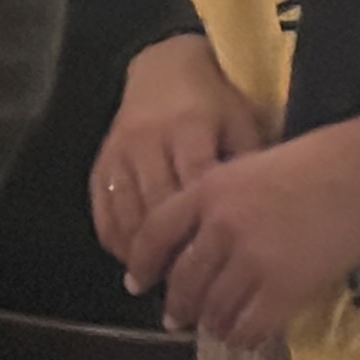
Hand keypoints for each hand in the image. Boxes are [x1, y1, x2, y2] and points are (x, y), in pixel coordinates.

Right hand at [90, 34, 264, 266]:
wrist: (164, 69)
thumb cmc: (213, 102)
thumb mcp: (241, 122)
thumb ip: (246, 165)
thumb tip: (257, 219)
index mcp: (188, 128)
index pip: (194, 186)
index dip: (203, 229)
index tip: (216, 267)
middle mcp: (148, 140)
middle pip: (156, 207)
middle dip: (171, 252)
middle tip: (188, 290)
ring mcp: (120, 152)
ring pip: (126, 213)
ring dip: (141, 254)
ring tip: (161, 284)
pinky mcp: (102, 161)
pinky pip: (103, 209)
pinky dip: (116, 239)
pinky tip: (133, 260)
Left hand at [123, 101, 359, 347]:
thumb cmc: (318, 159)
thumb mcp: (250, 164)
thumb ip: (220, 199)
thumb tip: (202, 239)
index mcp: (208, 189)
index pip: (156, 233)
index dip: (141, 263)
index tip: (137, 282)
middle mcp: (220, 226)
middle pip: (182, 279)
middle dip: (177, 306)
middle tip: (176, 318)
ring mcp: (251, 260)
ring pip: (213, 309)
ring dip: (211, 324)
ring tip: (215, 328)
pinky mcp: (285, 288)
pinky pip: (250, 327)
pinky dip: (243, 337)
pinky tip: (246, 336)